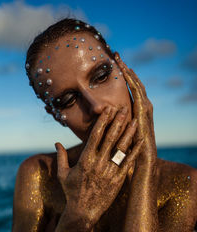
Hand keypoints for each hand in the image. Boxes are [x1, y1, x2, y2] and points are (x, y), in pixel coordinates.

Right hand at [55, 107, 142, 224]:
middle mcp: (99, 163)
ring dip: (129, 133)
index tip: (108, 110)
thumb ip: (61, 157)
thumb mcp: (63, 174)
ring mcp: (110, 171)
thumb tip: (56, 142)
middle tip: (124, 108)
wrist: (83, 213)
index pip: (95, 136)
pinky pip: (129, 163)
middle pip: (110, 138)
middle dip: (118, 122)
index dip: (103, 121)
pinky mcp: (119, 180)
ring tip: (135, 120)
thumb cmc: (72, 193)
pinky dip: (136, 151)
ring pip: (121, 148)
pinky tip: (141, 141)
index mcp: (85, 160)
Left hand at [115, 53, 156, 167]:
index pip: (130, 91)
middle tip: (117, 55)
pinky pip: (139, 95)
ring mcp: (145, 110)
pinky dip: (134, 83)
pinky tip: (128, 73)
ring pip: (137, 86)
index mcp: (136, 112)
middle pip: (134, 85)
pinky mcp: (144, 114)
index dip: (123, 78)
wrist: (142, 162)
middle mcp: (142, 108)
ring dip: (129, 72)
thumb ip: (113, 126)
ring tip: (121, 60)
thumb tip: (100, 119)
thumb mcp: (120, 135)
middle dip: (126, 70)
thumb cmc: (129, 152)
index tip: (113, 66)